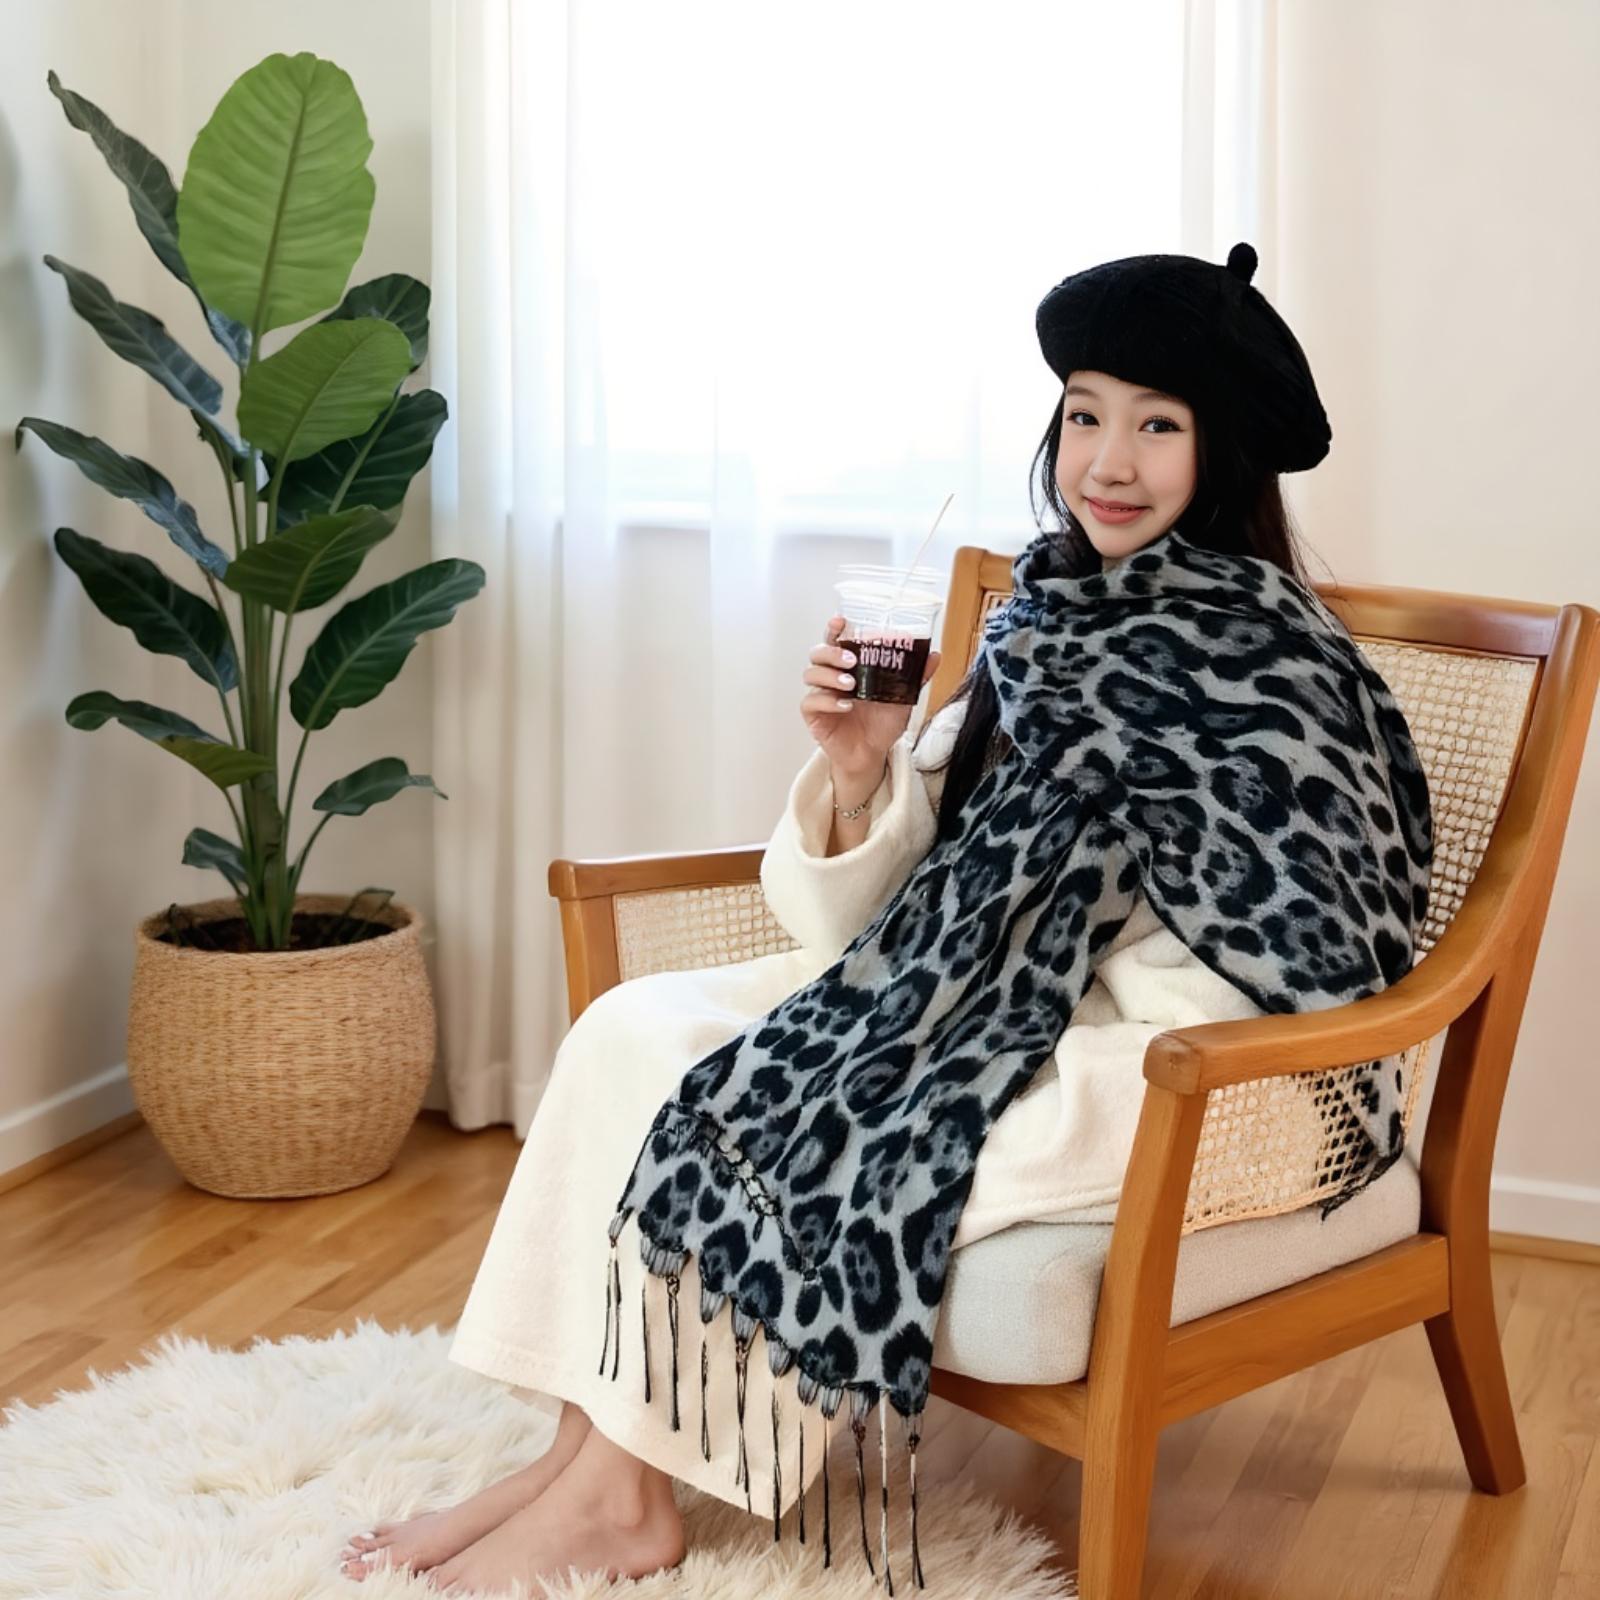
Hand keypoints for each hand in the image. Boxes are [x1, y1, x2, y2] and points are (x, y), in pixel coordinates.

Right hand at [799, 615, 940, 780]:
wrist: (873, 754)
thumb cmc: (882, 722)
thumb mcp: (903, 698)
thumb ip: (915, 677)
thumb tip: (934, 655)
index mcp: (848, 667)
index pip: (835, 641)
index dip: (833, 629)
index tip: (840, 620)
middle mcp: (831, 677)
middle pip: (817, 653)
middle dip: (832, 652)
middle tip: (851, 660)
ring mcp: (820, 695)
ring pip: (811, 674)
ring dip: (830, 675)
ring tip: (851, 684)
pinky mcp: (814, 715)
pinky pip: (811, 702)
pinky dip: (828, 701)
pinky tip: (846, 706)